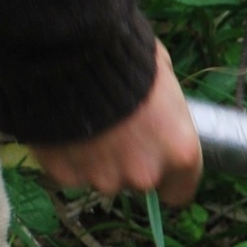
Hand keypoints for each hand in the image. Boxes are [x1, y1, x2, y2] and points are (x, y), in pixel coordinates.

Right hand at [28, 42, 203, 205]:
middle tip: (116, 130)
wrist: (73, 56)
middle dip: (128, 161)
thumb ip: (168, 107)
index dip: (167, 179)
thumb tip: (164, 106)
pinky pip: (70, 172)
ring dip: (97, 159)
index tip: (157, 165)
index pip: (180, 191)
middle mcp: (146, 173)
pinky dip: (68, 156)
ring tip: (89, 124)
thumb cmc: (127, 60)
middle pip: (138, 181)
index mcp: (180, 152)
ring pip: (102, 177)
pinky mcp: (68, 176)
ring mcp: (104, 178)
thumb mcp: (164, 75)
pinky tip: (66, 128)